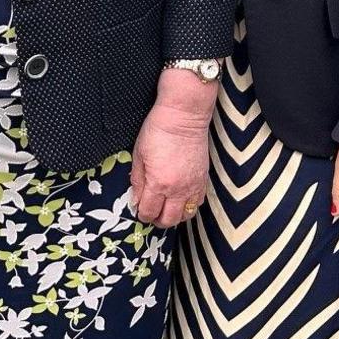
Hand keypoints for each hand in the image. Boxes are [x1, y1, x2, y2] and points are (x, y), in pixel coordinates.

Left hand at [128, 97, 210, 227]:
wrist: (183, 118)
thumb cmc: (158, 132)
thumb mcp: (138, 156)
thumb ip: (137, 181)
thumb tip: (136, 200)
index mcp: (158, 183)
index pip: (149, 212)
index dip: (142, 214)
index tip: (139, 210)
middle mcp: (178, 189)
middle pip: (168, 220)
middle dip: (157, 220)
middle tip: (151, 214)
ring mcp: (193, 186)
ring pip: (185, 216)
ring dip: (174, 216)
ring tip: (166, 209)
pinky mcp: (203, 180)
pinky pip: (198, 203)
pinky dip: (188, 207)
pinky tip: (180, 200)